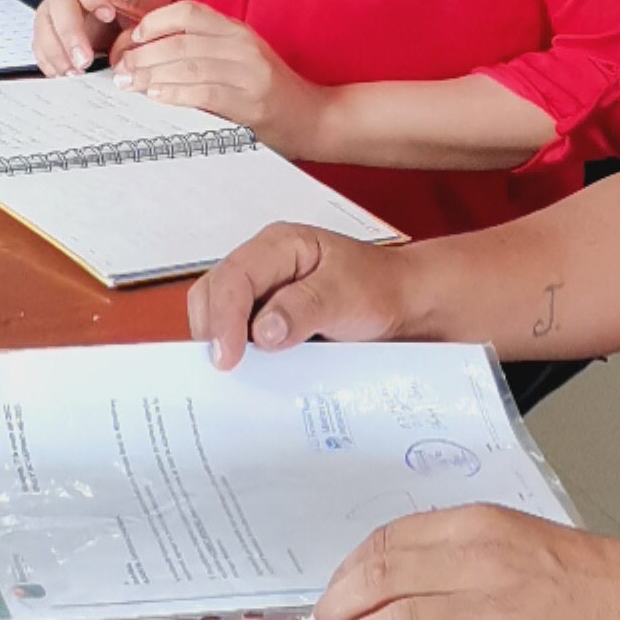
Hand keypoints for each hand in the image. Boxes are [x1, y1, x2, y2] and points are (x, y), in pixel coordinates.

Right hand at [34, 0, 166, 72]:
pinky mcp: (51, 30)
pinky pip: (41, 45)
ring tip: (76, 73)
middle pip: (58, 2)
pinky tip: (65, 74)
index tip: (107, 14)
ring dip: (57, 53)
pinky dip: (51, 62)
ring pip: (44, 26)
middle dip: (70, 34)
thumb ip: (138, 25)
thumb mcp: (151, 3)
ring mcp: (56, 7)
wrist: (135, 4)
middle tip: (84, 60)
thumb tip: (120, 56)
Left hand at [118, 1, 325, 154]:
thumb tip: (151, 57)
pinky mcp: (252, 102)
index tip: (132, 38)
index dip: (155, 22)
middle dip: (142, 55)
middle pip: (181, 41)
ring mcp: (250, 73)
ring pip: (189, 65)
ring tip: (128, 84)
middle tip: (119, 69)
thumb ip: (204, 52)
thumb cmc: (271, 93)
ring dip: (152, 75)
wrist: (315, 119)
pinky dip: (175, 93)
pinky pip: (205, 92)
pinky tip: (156, 97)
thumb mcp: (240, 60)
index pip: (188, 13)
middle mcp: (243, 46)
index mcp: (237, 31)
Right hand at [188, 222, 409, 368]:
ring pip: (219, 315)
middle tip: (225, 369)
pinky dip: (237, 353)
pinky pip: (239, 334)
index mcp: (279, 246)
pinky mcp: (268, 320)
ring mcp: (263, 294)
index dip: (224, 318)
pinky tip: (248, 373)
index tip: (228, 357)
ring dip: (221, 343)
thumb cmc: (380, 289)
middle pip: (213, 294)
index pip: (234, 278)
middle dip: (213, 330)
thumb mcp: (346, 294)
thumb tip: (262, 331)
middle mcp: (264, 266)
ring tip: (234, 373)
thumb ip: (303, 308)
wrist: (406, 307)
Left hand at [306, 507, 619, 619]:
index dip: (344, 576)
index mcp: (477, 525)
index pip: (384, 543)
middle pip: (377, 582)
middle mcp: (477, 561)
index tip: (331, 600)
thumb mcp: (517, 540)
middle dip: (335, 615)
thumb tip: (396, 583)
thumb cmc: (592, 582)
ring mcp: (490, 610)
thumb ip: (459, 554)